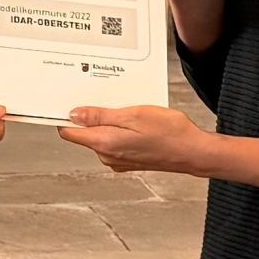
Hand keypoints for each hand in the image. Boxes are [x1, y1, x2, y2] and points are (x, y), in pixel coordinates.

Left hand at [59, 105, 209, 174]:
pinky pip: (114, 141)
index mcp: (104, 143)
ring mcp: (117, 160)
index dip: (65, 115)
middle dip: (91, 114)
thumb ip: (100, 116)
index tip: (69, 100)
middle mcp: (107, 155)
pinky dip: (120, 129)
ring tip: (129, 108)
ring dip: (109, 121)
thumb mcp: (133, 115)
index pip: (69, 132)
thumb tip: (74, 115)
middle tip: (109, 98)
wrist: (193, 151)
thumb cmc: (169, 132)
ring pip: (100, 135)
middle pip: (84, 133)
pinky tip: (136, 121)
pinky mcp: (127, 160)